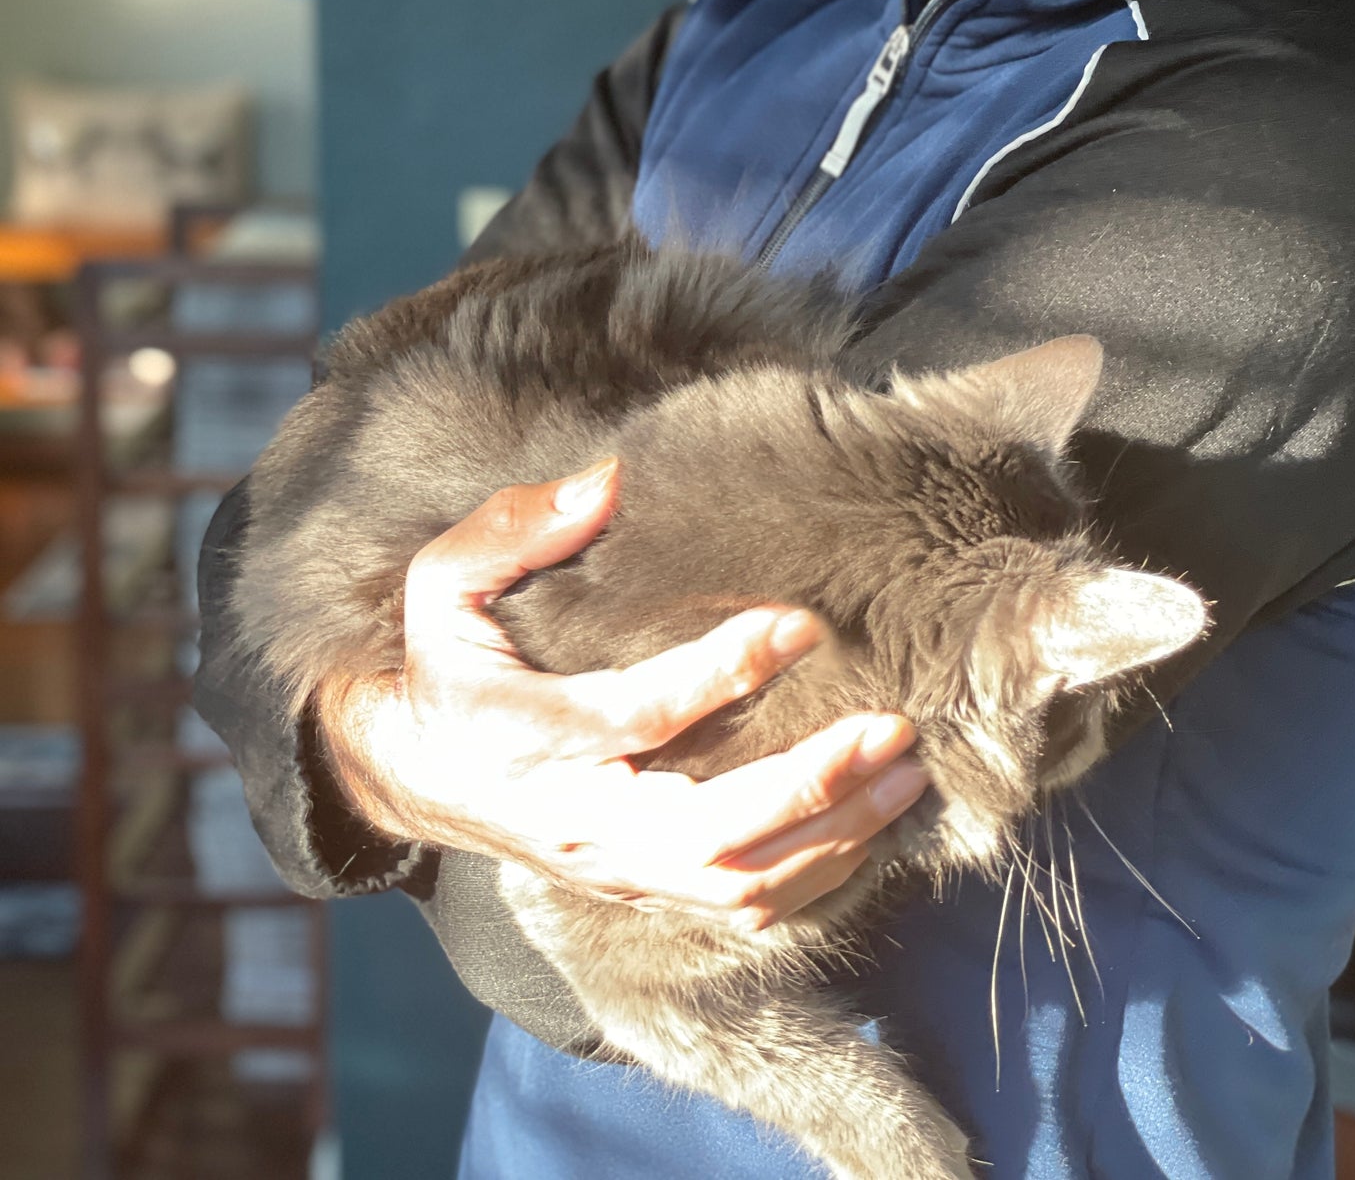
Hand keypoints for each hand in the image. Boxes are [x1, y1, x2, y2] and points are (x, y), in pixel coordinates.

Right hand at [315, 460, 928, 930]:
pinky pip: (737, 910)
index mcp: (529, 736)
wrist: (410, 775)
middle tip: (891, 727)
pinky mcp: (638, 892)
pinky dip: (815, 878)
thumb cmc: (442, 665)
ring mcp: (612, 868)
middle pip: (710, 830)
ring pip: (737, 883)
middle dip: (811, 783)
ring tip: (907, 778)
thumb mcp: (444, 584)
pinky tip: (870, 831)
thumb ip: (514, 528)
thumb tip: (608, 480)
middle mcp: (577, 819)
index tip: (806, 623)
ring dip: (834, 837)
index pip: (644, 712)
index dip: (727, 671)